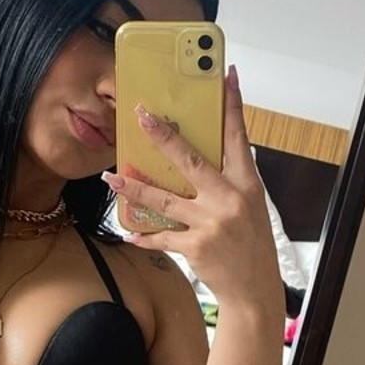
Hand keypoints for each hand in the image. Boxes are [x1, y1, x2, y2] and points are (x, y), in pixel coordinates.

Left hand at [102, 66, 281, 305]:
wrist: (255, 289)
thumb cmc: (252, 245)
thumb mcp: (251, 207)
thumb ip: (229, 183)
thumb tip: (202, 160)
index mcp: (246, 184)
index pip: (238, 136)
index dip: (232, 105)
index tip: (227, 75)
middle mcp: (229, 199)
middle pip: (191, 160)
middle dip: (164, 136)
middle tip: (142, 116)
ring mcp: (211, 223)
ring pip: (164, 199)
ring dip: (133, 188)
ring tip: (110, 178)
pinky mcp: (196, 246)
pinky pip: (162, 237)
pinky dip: (144, 236)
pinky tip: (128, 232)